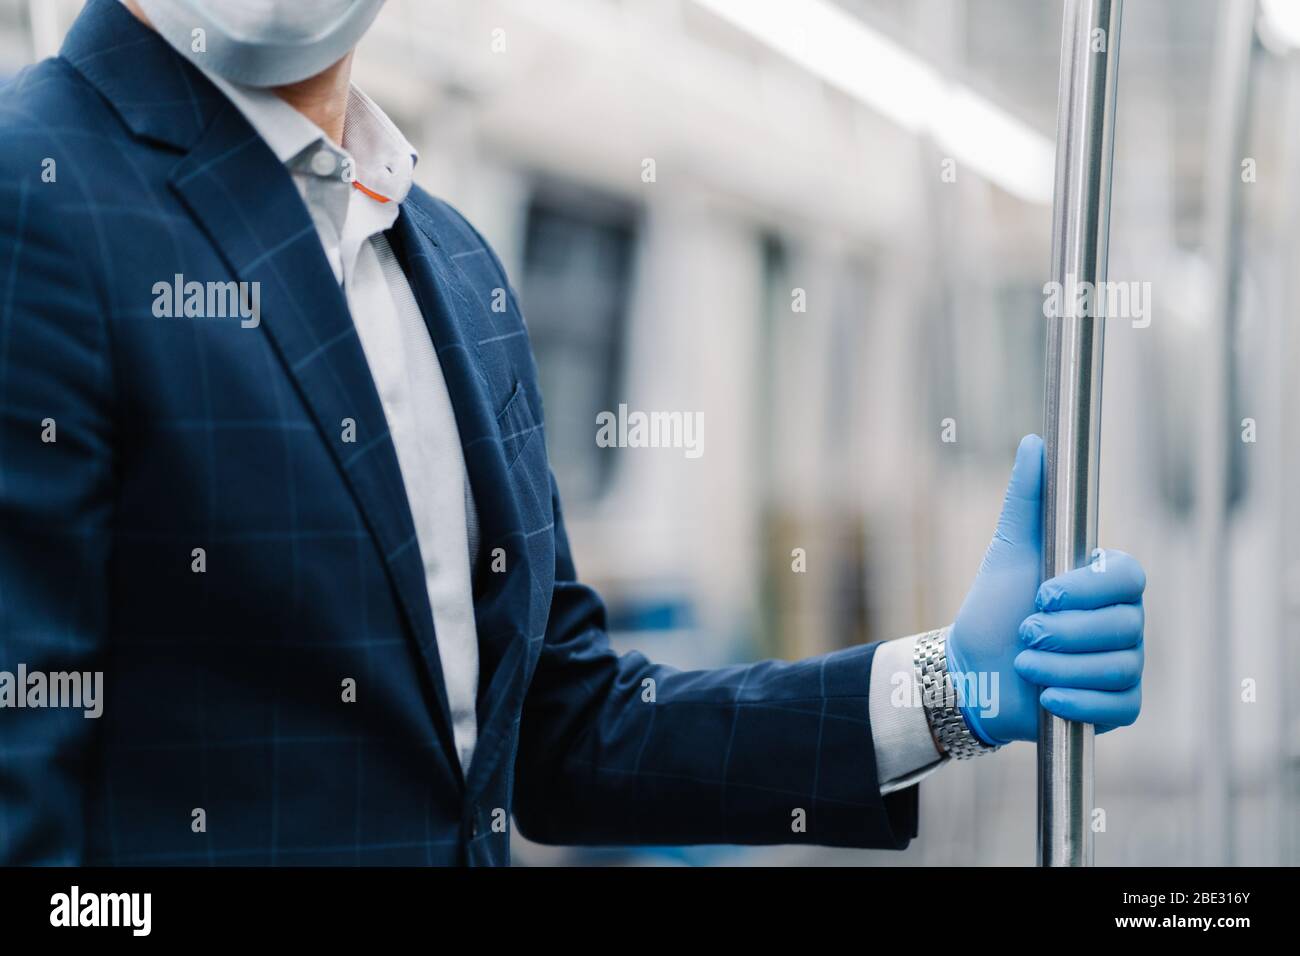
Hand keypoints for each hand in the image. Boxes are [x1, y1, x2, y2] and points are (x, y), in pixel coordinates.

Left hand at [945, 434, 1144, 744]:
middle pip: (1124, 626)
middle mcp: (1125, 622)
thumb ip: (1026, 500)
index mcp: (1105, 583)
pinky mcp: (1119, 706)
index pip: (1129, 577)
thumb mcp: (1007, 551)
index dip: (1089, 589)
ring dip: (1060, 665)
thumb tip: (1035, 443)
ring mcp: (1125, 665)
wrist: (972, 670)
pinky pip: (1121, 706)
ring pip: (1119, 666)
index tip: (1043, 593)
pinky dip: (1079, 702)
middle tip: (1025, 631)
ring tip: (1024, 661)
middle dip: (1065, 632)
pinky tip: (1046, 695)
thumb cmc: (993, 608)